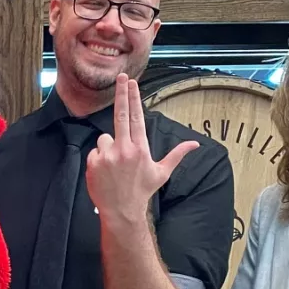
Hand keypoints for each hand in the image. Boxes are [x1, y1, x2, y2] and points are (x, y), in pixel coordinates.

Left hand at [85, 76, 199, 223]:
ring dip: (109, 147)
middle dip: (122, 94)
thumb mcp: (162, 173)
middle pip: (121, 114)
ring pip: (105, 138)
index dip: (134, 98)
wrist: (121, 212)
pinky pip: (95, 151)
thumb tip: (195, 144)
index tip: (132, 83)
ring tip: (115, 166)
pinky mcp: (94, 163)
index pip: (137, 117)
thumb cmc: (142, 191)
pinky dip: (99, 159)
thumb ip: (177, 155)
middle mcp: (124, 149)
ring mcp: (108, 156)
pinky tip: (106, 172)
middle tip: (121, 77)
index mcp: (140, 149)